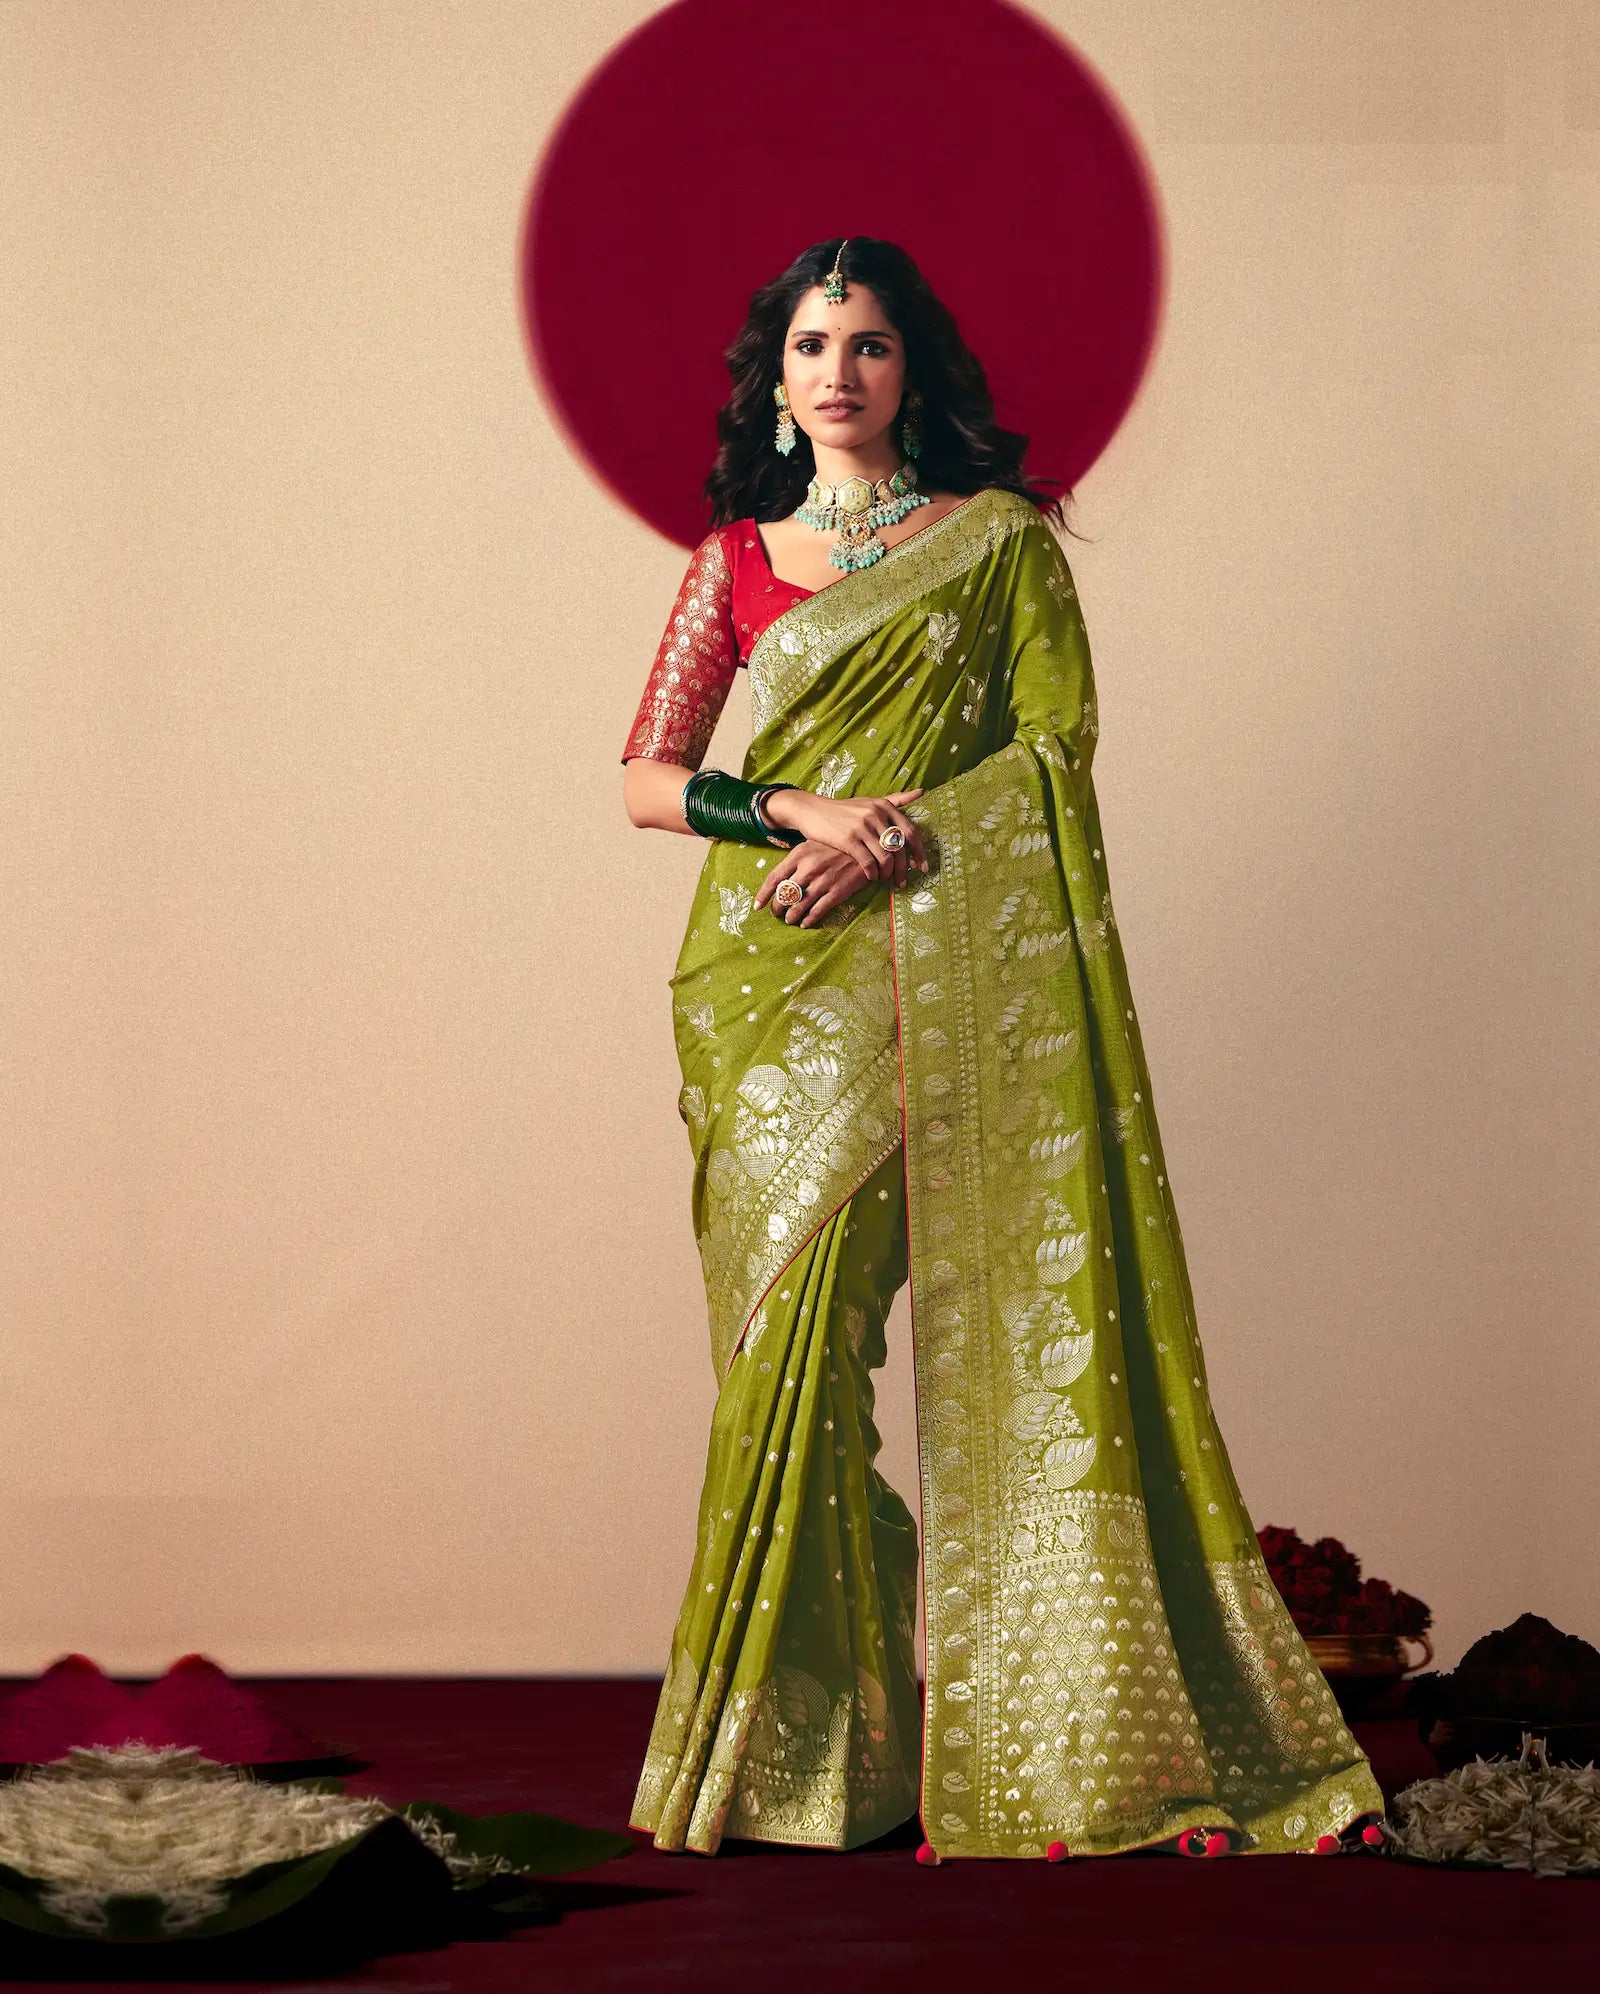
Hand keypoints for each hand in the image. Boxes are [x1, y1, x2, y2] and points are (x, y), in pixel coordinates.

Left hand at [754, 839, 879, 928]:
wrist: (867, 846)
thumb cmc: (837, 845)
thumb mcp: (813, 844)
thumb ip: (797, 860)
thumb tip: (782, 879)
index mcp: (799, 854)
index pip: (774, 878)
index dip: (763, 894)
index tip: (757, 906)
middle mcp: (808, 868)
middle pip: (784, 895)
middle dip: (777, 908)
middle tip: (777, 914)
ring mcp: (823, 881)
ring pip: (799, 906)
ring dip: (792, 917)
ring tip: (790, 920)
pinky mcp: (837, 892)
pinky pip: (817, 911)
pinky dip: (809, 920)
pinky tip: (806, 924)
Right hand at [760, 787, 928, 885]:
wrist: (812, 810)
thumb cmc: (843, 809)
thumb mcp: (870, 801)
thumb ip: (895, 800)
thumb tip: (921, 792)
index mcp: (884, 806)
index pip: (910, 832)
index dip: (919, 852)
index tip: (922, 868)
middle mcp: (875, 814)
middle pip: (900, 848)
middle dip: (904, 868)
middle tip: (903, 881)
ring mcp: (861, 827)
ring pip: (885, 857)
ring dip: (888, 873)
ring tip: (885, 880)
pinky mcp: (848, 840)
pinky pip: (868, 862)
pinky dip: (872, 873)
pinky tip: (871, 877)